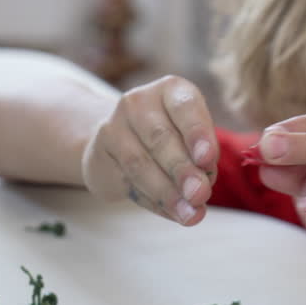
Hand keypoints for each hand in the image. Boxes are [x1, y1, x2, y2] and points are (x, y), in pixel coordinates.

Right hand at [81, 75, 217, 224]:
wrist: (119, 141)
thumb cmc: (172, 137)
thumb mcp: (192, 138)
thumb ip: (201, 160)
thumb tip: (201, 192)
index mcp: (171, 90)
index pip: (185, 107)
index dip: (197, 132)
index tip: (207, 159)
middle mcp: (139, 102)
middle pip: (161, 138)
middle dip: (182, 170)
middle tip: (200, 194)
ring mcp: (113, 125)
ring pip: (140, 164)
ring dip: (167, 193)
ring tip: (190, 214)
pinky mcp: (98, 152)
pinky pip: (127, 181)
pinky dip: (154, 202)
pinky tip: (172, 213)